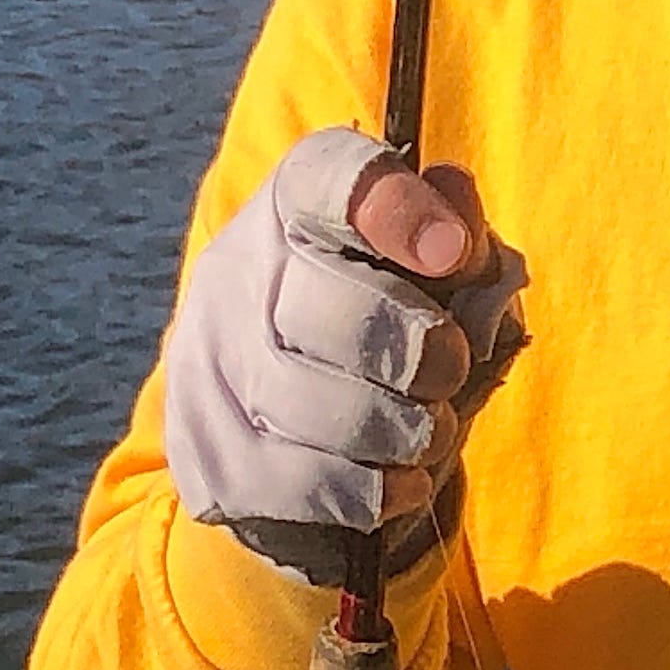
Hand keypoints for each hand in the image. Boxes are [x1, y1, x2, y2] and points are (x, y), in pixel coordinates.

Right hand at [159, 127, 528, 584]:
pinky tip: (400, 479)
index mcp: (298, 204)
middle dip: (426, 356)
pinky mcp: (209, 454)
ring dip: (405, 431)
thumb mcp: (443, 269)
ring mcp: (211, 365)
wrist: (305, 424)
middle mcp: (239, 272)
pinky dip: (375, 490)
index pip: (332, 179)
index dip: (398, 211)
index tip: (454, 254)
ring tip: (427, 430)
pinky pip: (304, 483)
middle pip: (339, 315)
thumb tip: (455, 219)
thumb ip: (460, 237)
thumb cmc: (399, 323)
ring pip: (319, 408)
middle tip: (448, 371)